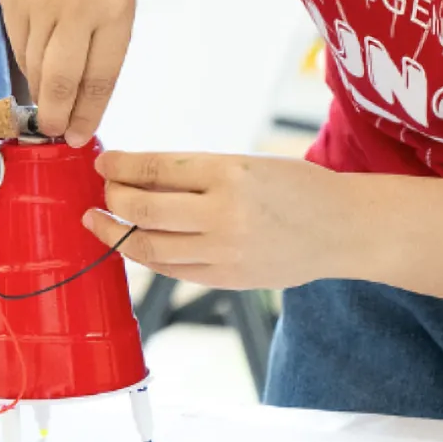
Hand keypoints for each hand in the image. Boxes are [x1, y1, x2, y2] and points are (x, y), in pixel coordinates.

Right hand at [0, 0, 135, 144]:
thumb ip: (107, 35)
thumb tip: (85, 89)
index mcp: (116, 8)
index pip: (100, 77)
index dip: (87, 113)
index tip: (78, 135)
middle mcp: (76, 8)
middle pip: (60, 81)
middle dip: (56, 115)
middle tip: (54, 131)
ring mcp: (39, 4)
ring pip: (35, 67)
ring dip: (40, 89)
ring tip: (48, 98)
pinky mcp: (10, 0)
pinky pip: (19, 45)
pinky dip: (27, 59)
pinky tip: (36, 57)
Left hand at [86, 151, 351, 290]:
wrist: (342, 229)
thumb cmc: (296, 187)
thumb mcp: (248, 164)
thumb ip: (196, 174)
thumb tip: (138, 176)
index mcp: (230, 172)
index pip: (156, 168)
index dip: (121, 166)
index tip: (103, 162)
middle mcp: (224, 213)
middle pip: (144, 209)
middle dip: (111, 200)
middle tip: (100, 191)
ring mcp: (225, 252)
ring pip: (150, 247)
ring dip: (116, 233)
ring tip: (100, 220)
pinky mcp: (226, 279)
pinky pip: (172, 270)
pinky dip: (146, 256)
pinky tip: (134, 244)